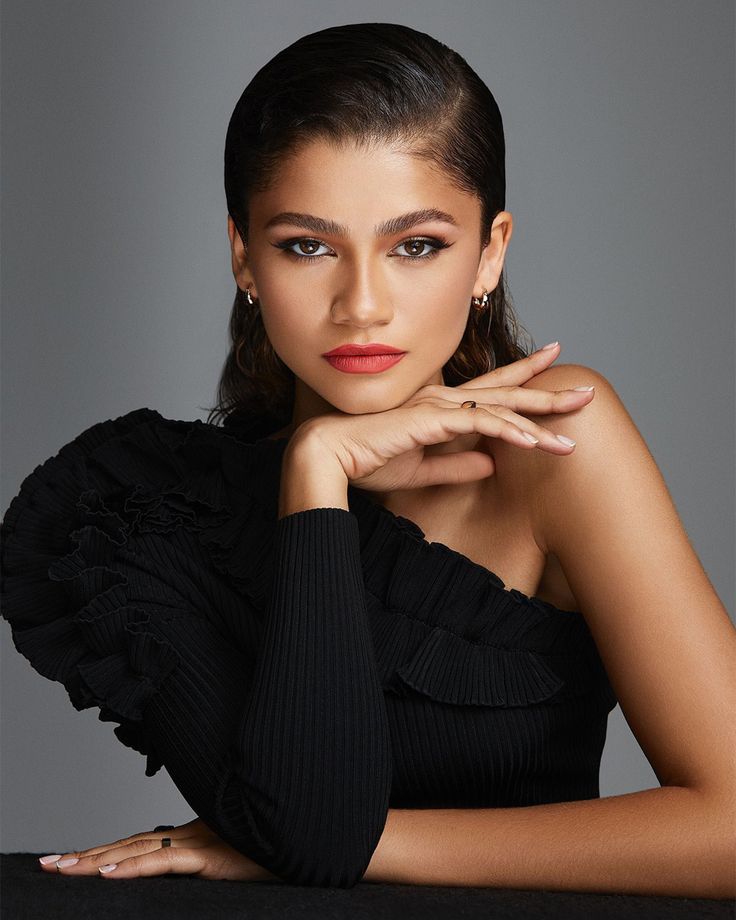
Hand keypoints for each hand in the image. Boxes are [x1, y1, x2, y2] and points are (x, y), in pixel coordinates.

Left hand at [39, 817, 281, 881]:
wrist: (311, 841)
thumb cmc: (280, 851)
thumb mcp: (238, 858)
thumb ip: (210, 860)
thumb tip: (191, 866)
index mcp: (195, 834)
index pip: (139, 842)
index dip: (104, 850)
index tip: (70, 859)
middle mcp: (192, 833)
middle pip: (128, 844)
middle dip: (85, 855)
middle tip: (47, 865)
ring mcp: (200, 842)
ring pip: (137, 851)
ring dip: (96, 861)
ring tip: (61, 870)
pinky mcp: (211, 856)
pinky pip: (165, 862)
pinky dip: (133, 867)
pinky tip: (108, 873)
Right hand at [294, 341, 594, 492]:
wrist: (330, 457)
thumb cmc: (366, 459)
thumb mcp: (422, 470)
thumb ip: (456, 466)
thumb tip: (489, 463)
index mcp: (440, 408)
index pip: (490, 389)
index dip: (523, 377)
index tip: (552, 362)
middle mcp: (444, 400)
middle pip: (506, 393)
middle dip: (547, 393)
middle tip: (586, 391)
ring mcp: (438, 407)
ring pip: (501, 410)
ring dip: (539, 422)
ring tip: (572, 432)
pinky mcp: (431, 420)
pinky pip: (480, 423)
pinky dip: (509, 432)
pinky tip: (535, 441)